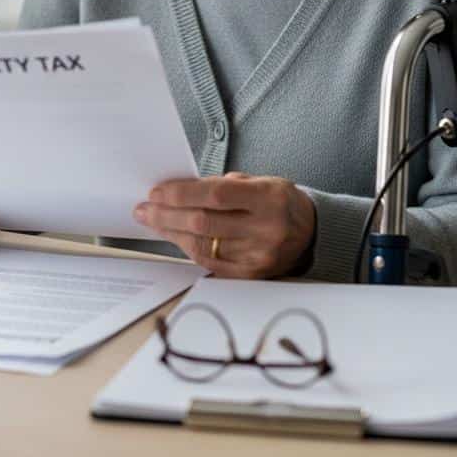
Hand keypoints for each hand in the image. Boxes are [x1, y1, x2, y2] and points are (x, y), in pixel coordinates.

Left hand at [133, 172, 315, 278]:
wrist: (312, 232)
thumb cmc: (279, 201)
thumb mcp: (260, 181)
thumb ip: (223, 185)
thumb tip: (180, 190)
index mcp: (268, 198)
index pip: (216, 195)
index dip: (182, 193)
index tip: (157, 191)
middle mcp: (265, 229)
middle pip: (204, 222)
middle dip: (167, 215)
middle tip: (144, 208)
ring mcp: (259, 256)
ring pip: (203, 245)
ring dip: (172, 233)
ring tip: (152, 221)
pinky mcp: (252, 275)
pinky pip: (211, 264)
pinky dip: (188, 249)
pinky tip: (174, 238)